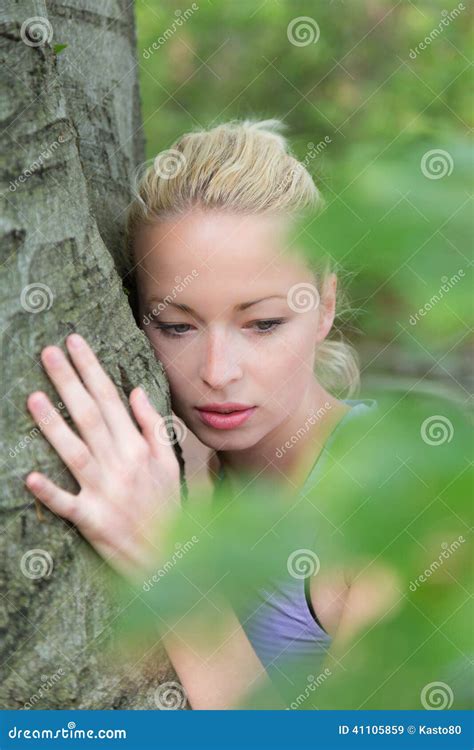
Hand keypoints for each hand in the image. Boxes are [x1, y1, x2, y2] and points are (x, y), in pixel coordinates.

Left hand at [24, 333, 180, 580]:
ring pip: (75, 452)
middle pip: (90, 416)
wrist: (172, 556)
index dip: (91, 370)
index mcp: (138, 448)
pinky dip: (49, 492)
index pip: (111, 399)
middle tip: (48, 353)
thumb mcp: (170, 463)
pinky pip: (67, 505)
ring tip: (33, 398)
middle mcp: (120, 465)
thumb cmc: (168, 507)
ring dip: (53, 426)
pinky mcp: (92, 520)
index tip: (75, 344)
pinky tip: (30, 477)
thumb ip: (154, 426)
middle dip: (68, 382)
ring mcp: (104, 492)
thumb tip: (135, 392)